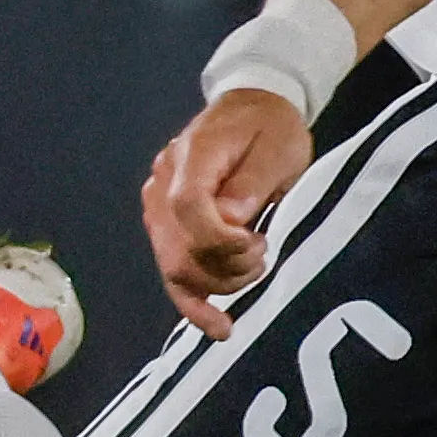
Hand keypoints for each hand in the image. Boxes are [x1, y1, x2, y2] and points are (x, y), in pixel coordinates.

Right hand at [141, 90, 314, 338]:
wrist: (253, 109)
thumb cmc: (270, 127)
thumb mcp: (277, 147)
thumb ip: (252, 181)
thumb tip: (231, 220)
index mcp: (192, 156)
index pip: (188, 207)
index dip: (220, 238)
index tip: (257, 243)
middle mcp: (163, 183)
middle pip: (177, 246)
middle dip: (224, 267)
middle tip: (264, 256)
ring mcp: (159, 207)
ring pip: (173, 266)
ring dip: (217, 282)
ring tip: (254, 271)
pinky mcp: (167, 227)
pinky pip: (172, 270)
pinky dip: (193, 302)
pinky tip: (218, 326)